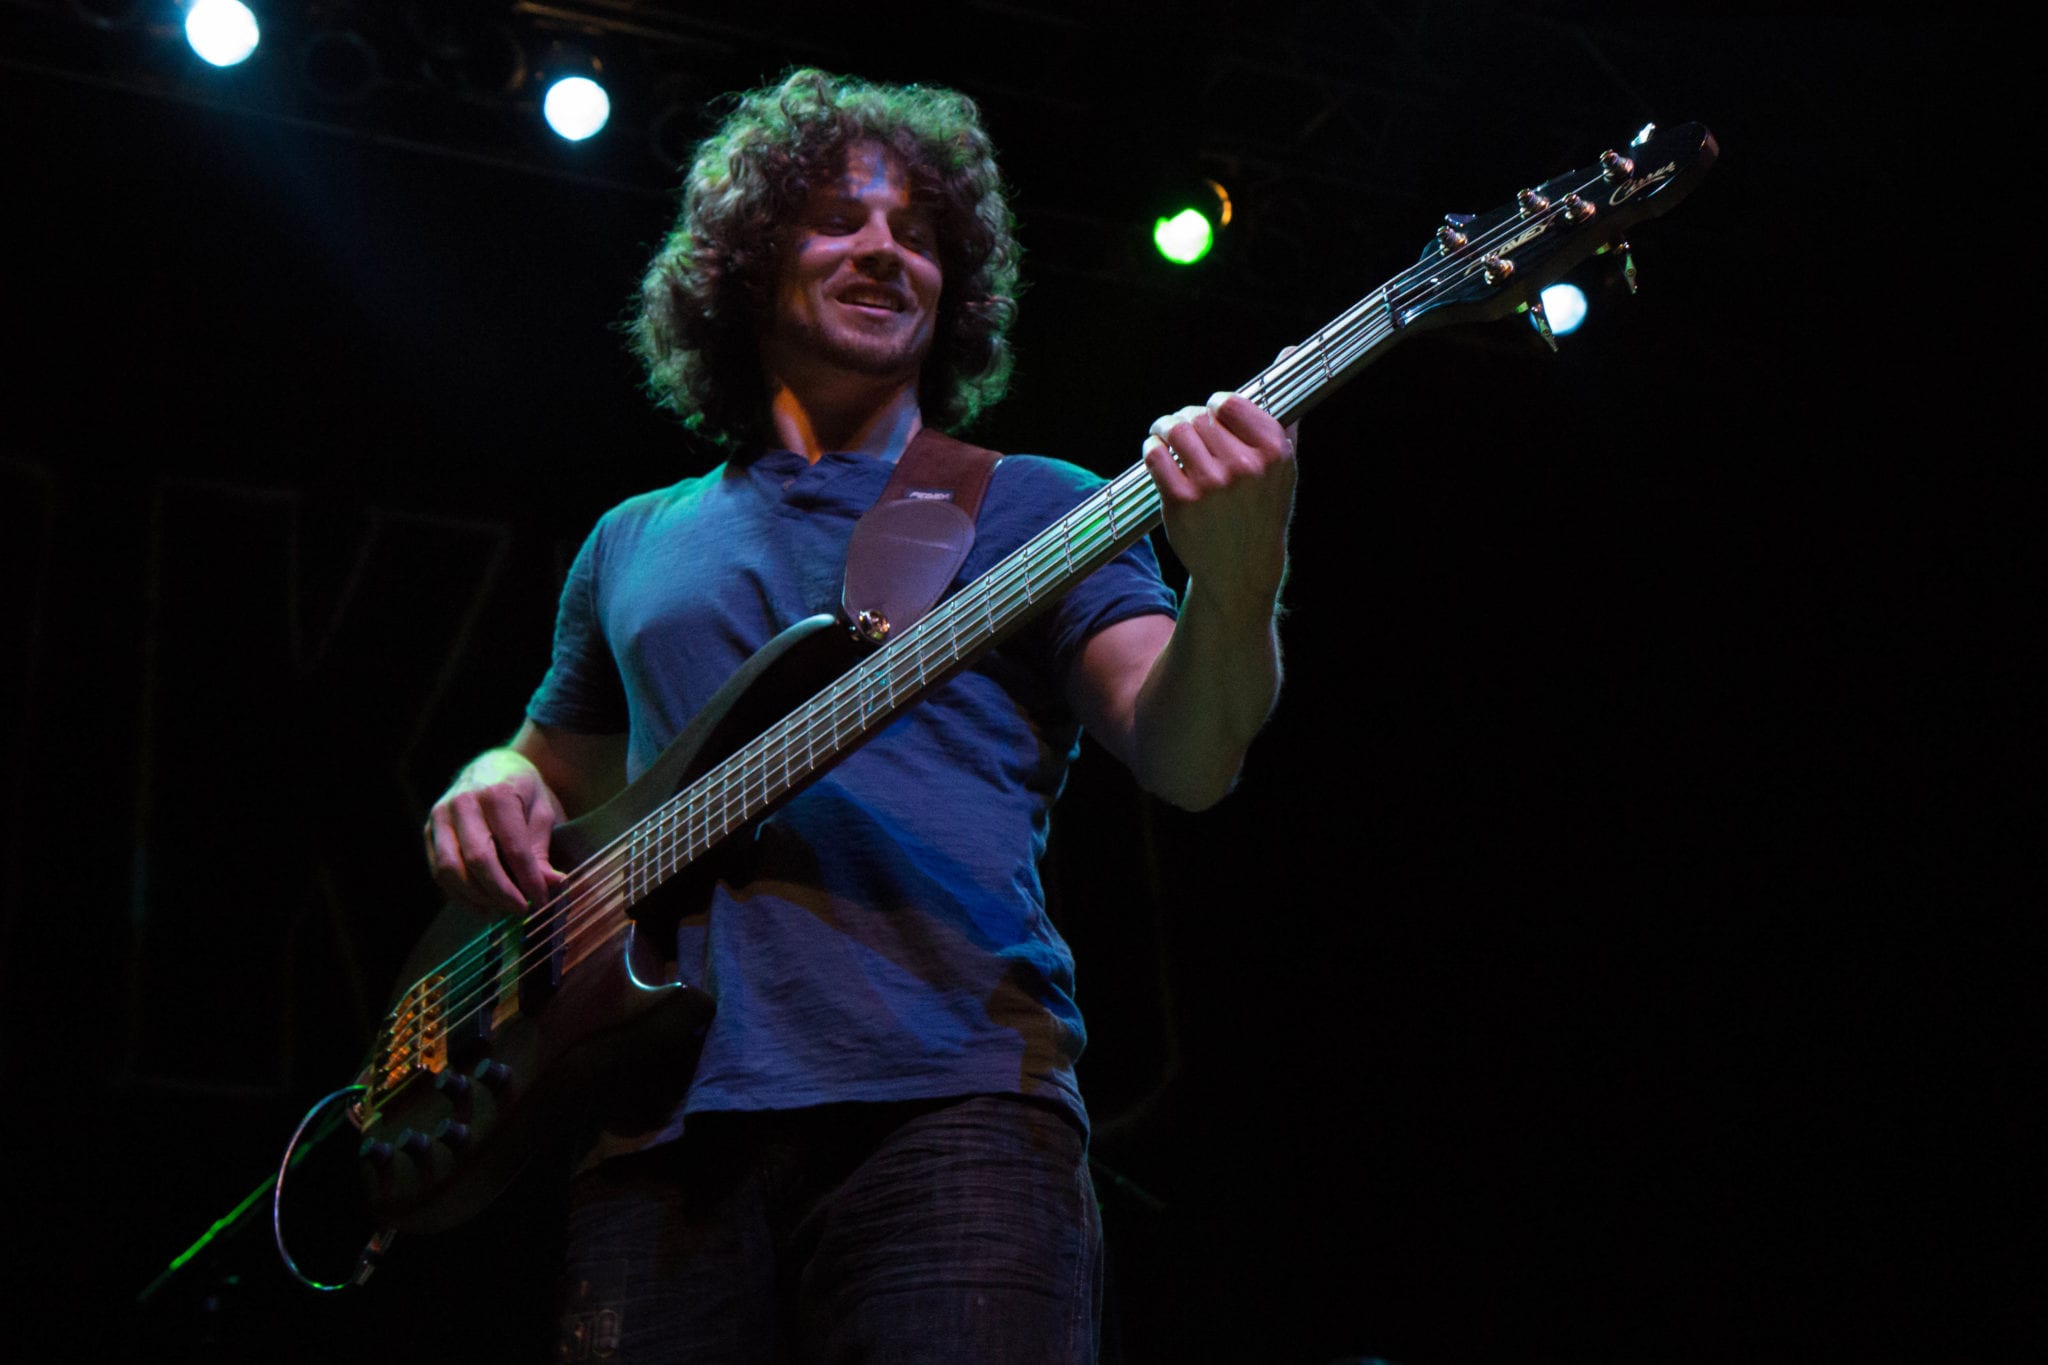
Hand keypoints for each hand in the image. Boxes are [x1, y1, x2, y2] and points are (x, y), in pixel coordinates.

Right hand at [423, 748, 566, 913]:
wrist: (493, 765)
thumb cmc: (524, 792)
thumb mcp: (543, 813)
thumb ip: (542, 850)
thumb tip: (552, 885)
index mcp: (497, 793)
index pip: (512, 847)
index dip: (528, 879)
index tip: (543, 900)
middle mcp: (463, 802)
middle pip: (477, 860)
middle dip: (501, 893)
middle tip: (522, 911)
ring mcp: (440, 816)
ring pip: (450, 869)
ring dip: (477, 898)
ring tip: (502, 911)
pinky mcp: (428, 830)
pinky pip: (438, 871)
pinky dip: (459, 894)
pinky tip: (483, 906)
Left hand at [1142, 389, 1297, 621]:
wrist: (1241, 568)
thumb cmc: (1262, 510)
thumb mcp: (1283, 465)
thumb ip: (1283, 408)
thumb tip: (1290, 352)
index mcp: (1274, 452)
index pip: (1230, 402)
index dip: (1216, 406)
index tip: (1213, 413)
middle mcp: (1245, 467)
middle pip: (1198, 416)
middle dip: (1187, 419)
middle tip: (1182, 427)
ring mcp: (1211, 486)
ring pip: (1175, 431)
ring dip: (1165, 428)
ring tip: (1165, 434)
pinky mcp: (1181, 502)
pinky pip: (1155, 456)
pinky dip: (1151, 449)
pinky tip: (1157, 453)